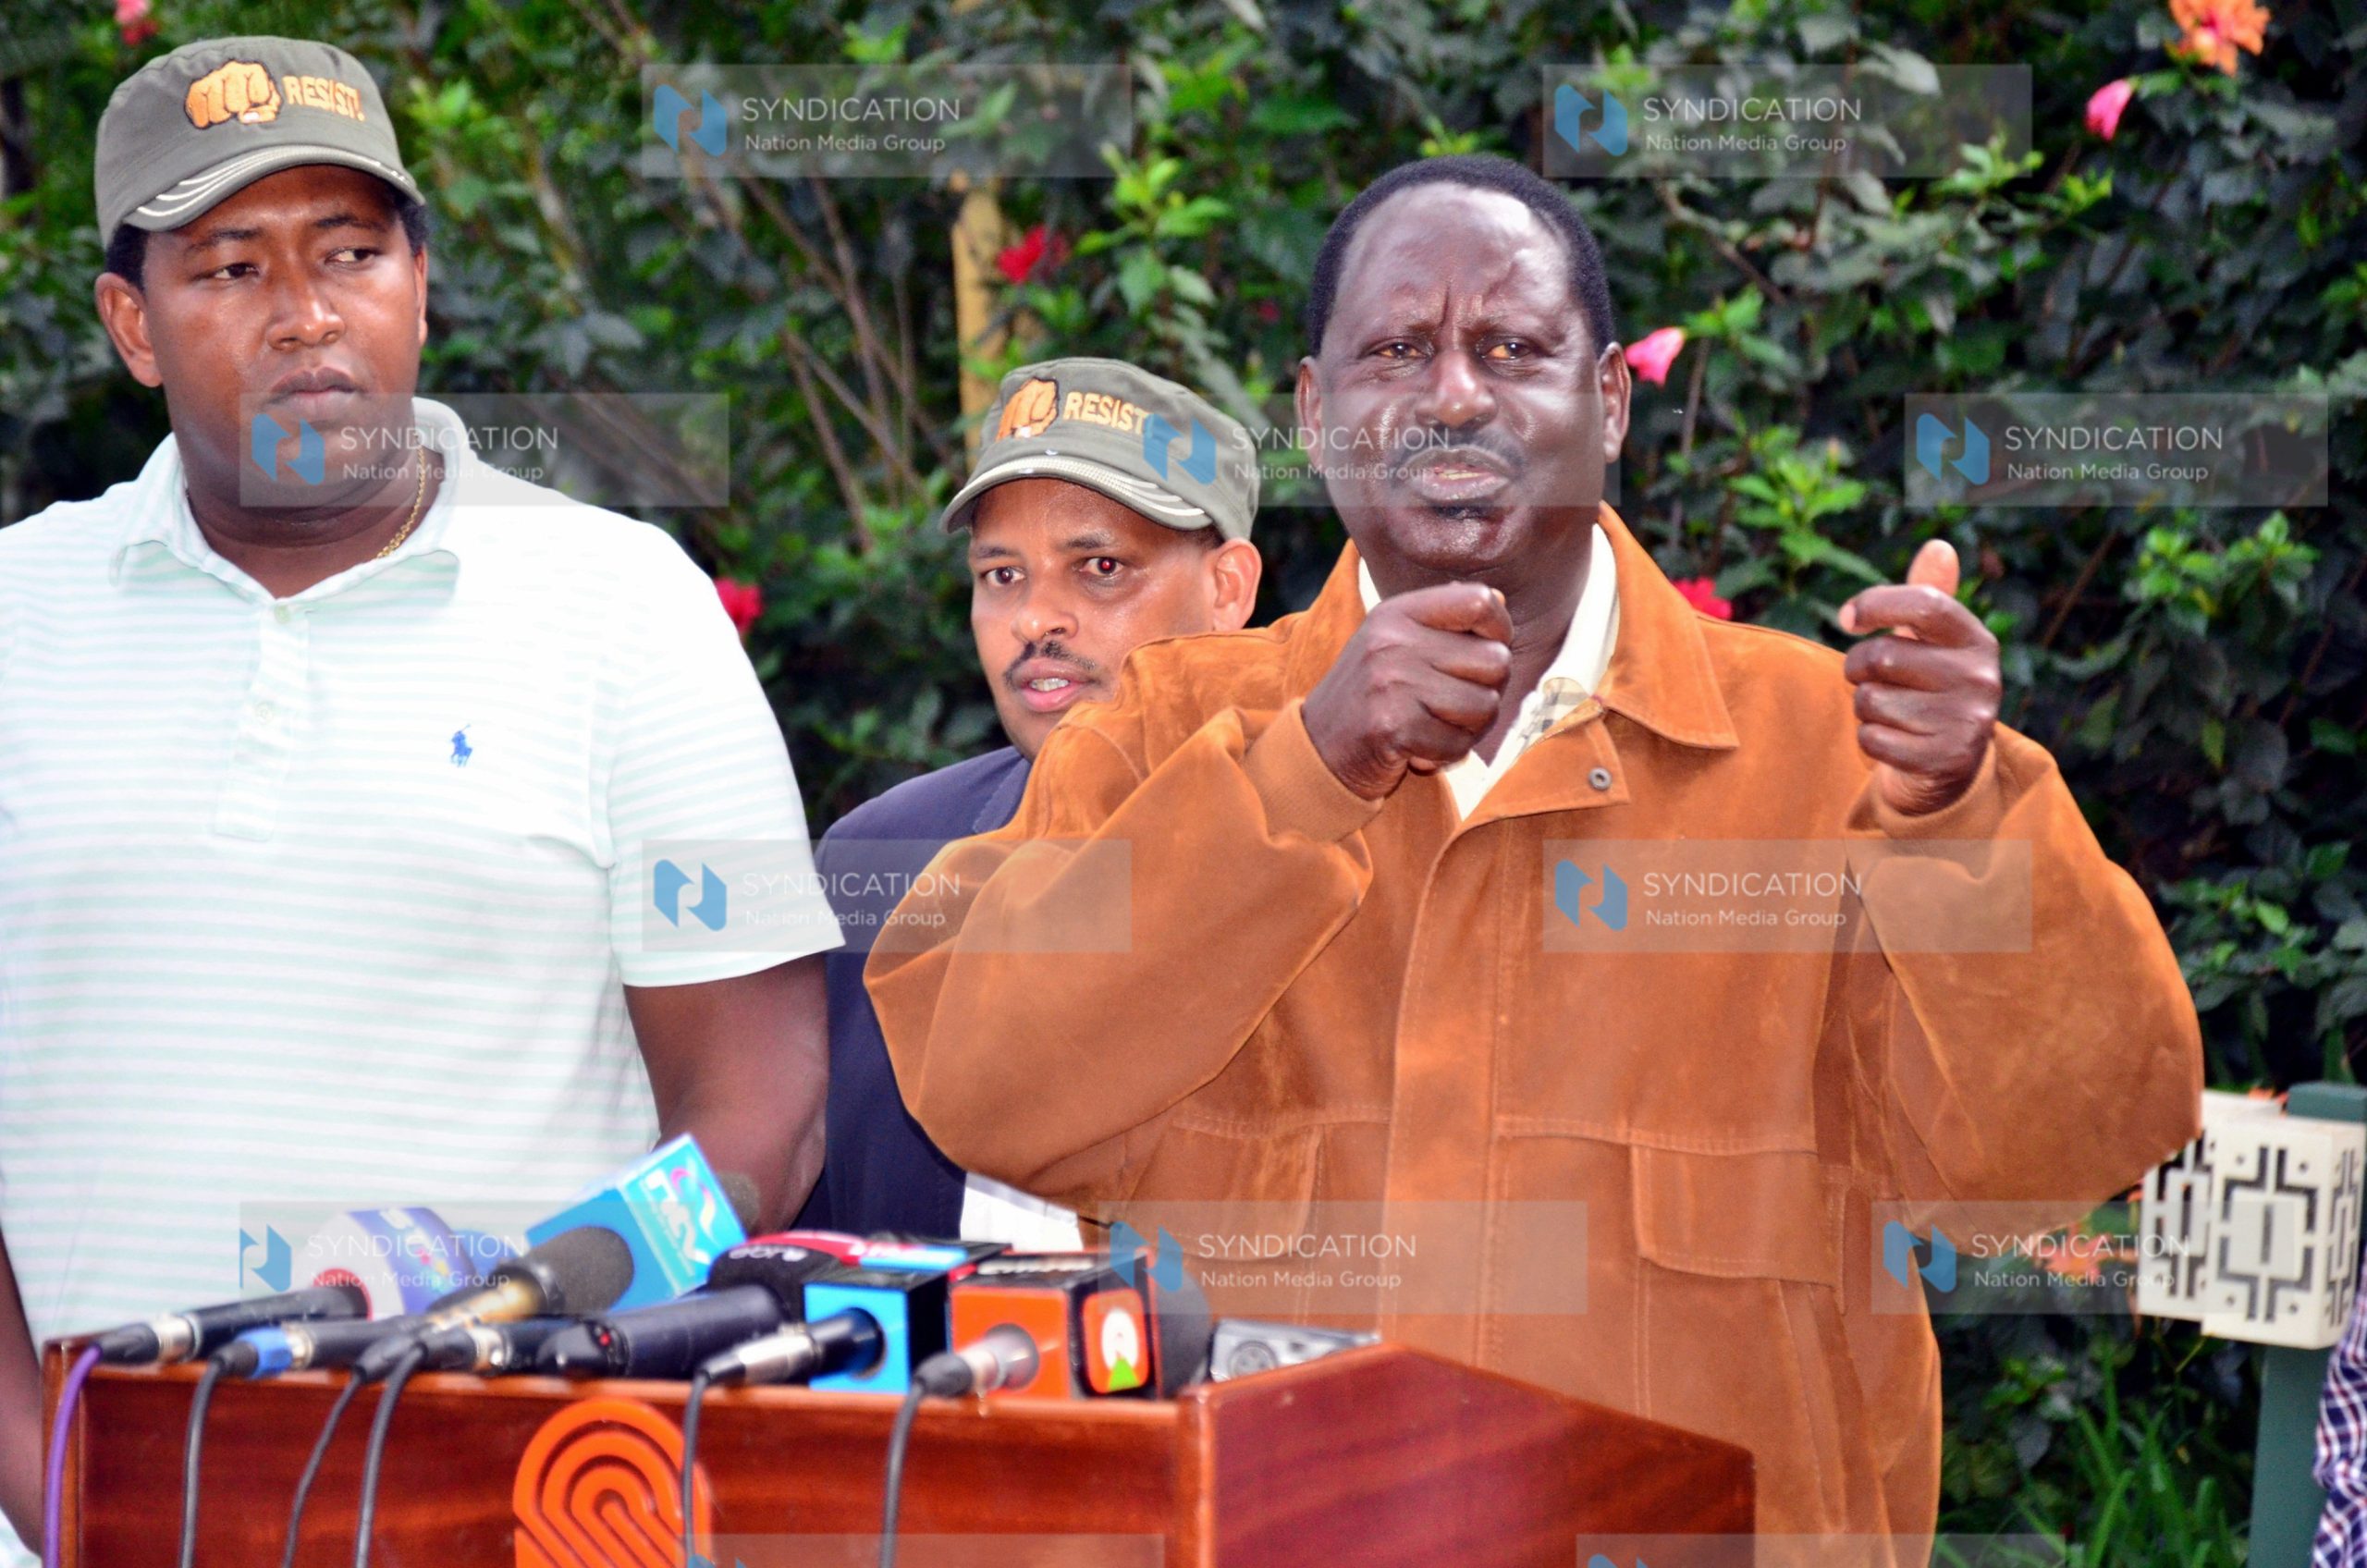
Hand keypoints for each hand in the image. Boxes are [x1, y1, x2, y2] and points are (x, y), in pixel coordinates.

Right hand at [1302, 582, 1512, 799]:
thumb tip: (1499, 600)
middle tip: (1455, 704)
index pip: (1480, 602)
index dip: (1500, 630)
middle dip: (1487, 690)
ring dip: (1470, 728)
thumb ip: (1445, 620)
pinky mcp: (1393, 727)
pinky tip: (1422, 749)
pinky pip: (1460, 745)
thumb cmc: (1369, 693)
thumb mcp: (1395, 641)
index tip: (1485, 651)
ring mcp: (1392, 683)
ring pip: (1486, 706)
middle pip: (1495, 660)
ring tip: (1438, 726)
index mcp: (1397, 612)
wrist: (1317, 746)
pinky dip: (1448, 755)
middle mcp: (1393, 641)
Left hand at [1838, 540, 2000, 816]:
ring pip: (1870, 700)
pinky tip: (1895, 738)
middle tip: (1867, 675)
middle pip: (1882, 656)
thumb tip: (1938, 546)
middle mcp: (1980, 678)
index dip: (1876, 604)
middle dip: (1857, 665)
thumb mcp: (1933, 640)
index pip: (1925, 604)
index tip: (1847, 617)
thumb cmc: (1929, 684)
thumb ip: (1928, 595)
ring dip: (1864, 705)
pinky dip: (1869, 738)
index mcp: (1976, 640)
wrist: (1950, 761)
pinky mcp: (1943, 760)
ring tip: (1891, 709)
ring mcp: (1965, 722)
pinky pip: (1871, 739)